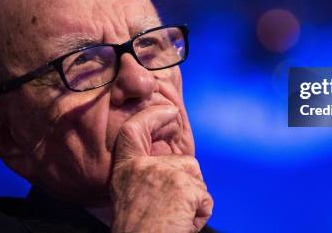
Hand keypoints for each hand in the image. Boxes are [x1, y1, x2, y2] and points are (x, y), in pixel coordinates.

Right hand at [110, 105, 212, 232]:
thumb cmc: (139, 229)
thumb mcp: (131, 195)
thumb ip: (146, 174)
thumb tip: (175, 165)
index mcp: (126, 169)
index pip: (133, 131)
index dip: (152, 116)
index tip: (170, 110)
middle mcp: (142, 167)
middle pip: (183, 162)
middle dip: (188, 184)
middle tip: (169, 211)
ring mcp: (164, 174)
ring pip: (196, 179)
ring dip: (192, 200)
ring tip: (173, 218)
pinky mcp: (184, 186)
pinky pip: (205, 198)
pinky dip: (199, 213)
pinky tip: (182, 223)